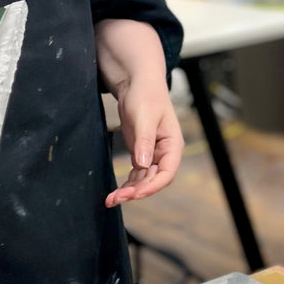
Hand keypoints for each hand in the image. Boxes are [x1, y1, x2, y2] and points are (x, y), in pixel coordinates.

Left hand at [94, 18, 182, 205]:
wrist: (136, 83)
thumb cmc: (145, 94)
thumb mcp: (144, 115)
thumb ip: (144, 140)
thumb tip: (143, 163)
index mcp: (172, 144)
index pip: (167, 172)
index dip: (152, 186)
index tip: (135, 194)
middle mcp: (165, 153)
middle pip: (154, 180)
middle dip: (137, 191)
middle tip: (116, 199)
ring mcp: (152, 155)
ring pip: (144, 180)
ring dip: (130, 191)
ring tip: (111, 200)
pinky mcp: (141, 154)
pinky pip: (136, 175)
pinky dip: (127, 184)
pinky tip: (115, 192)